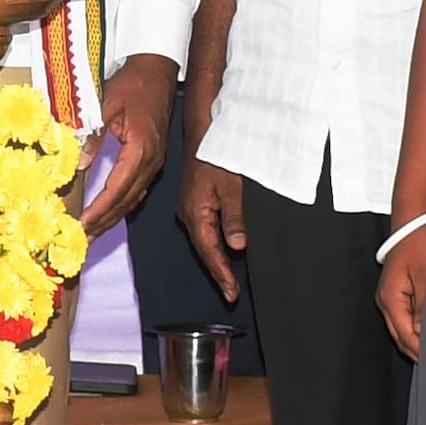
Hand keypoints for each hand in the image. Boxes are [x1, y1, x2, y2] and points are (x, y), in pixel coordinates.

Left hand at [80, 57, 178, 236]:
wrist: (157, 70)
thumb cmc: (133, 83)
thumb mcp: (106, 104)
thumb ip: (92, 134)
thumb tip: (78, 164)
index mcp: (141, 149)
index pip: (117, 190)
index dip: (98, 210)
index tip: (82, 225)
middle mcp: (152, 161)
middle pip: (126, 201)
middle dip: (104, 222)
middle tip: (82, 239)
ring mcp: (155, 162)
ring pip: (133, 199)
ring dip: (112, 218)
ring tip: (92, 233)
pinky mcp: (153, 159)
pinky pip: (137, 189)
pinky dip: (121, 204)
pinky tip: (109, 212)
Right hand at [178, 157, 248, 302]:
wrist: (205, 131)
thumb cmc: (219, 154)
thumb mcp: (231, 186)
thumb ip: (234, 217)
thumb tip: (236, 246)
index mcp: (194, 213)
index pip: (209, 251)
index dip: (221, 273)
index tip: (231, 293)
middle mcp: (188, 213)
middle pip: (204, 249)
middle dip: (218, 271)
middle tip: (232, 294)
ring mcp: (191, 207)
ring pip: (205, 240)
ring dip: (218, 259)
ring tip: (230, 280)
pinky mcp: (196, 201)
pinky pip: (206, 228)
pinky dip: (216, 243)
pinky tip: (226, 250)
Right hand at [374, 217, 425, 361]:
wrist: (412, 222)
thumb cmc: (419, 243)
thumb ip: (424, 306)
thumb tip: (422, 333)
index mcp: (390, 298)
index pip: (404, 335)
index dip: (420, 350)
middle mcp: (386, 301)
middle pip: (400, 336)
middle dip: (417, 350)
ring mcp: (390, 298)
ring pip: (401, 329)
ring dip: (416, 341)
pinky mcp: (397, 293)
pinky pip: (404, 318)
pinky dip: (415, 329)